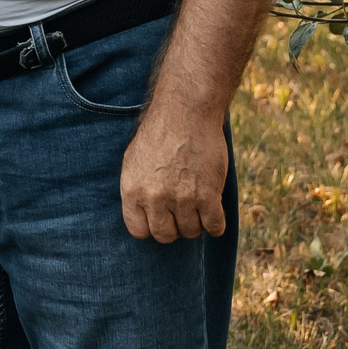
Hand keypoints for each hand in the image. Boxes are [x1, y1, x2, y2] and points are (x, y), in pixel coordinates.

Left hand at [119, 102, 229, 241]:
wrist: (186, 113)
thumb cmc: (160, 134)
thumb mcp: (134, 161)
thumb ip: (137, 190)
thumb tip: (143, 216)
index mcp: (132, 190)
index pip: (139, 230)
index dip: (151, 226)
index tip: (161, 217)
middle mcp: (155, 198)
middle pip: (165, 235)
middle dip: (174, 226)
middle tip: (181, 211)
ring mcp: (182, 198)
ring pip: (191, 231)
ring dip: (196, 222)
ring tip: (197, 204)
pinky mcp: (208, 195)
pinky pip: (215, 227)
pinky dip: (216, 223)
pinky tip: (213, 210)